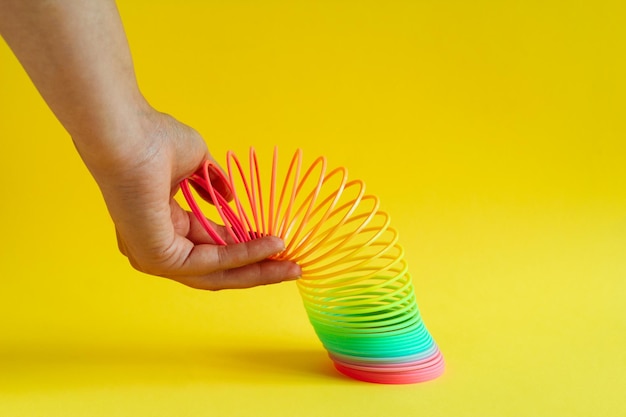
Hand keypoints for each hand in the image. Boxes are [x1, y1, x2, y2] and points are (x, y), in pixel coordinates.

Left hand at [83, 108, 300, 289]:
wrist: (129, 135)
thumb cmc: (155, 141)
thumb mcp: (196, 164)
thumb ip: (214, 184)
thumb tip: (230, 198)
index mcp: (161, 226)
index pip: (208, 247)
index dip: (244, 247)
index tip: (274, 244)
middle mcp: (156, 248)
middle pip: (216, 269)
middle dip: (256, 270)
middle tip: (290, 268)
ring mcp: (154, 257)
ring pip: (216, 272)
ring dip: (257, 268)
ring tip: (289, 265)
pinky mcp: (159, 259)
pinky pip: (211, 262)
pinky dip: (244, 255)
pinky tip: (270, 246)